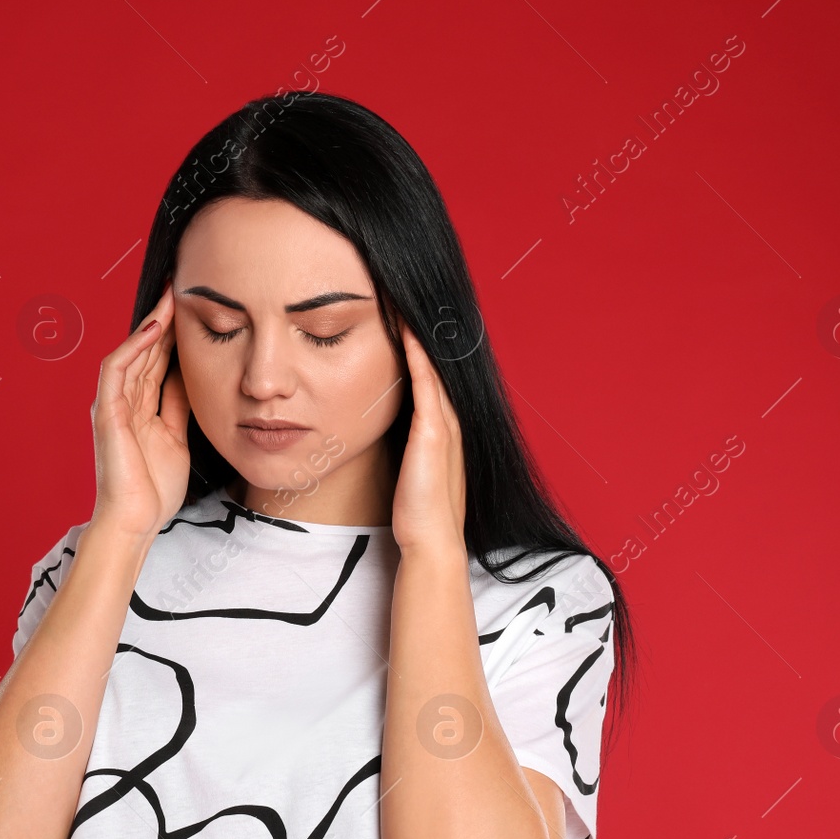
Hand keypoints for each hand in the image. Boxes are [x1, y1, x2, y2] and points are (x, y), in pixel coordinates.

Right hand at [89, 281, 192, 540]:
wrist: (136, 521)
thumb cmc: (154, 489)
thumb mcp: (177, 437)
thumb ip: (179, 405)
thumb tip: (193, 375)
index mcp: (139, 408)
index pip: (156, 360)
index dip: (173, 334)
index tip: (192, 308)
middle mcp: (123, 402)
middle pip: (144, 351)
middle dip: (163, 319)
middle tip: (182, 287)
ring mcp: (112, 406)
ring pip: (130, 353)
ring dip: (149, 324)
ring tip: (170, 298)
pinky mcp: (106, 413)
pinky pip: (115, 370)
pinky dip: (132, 347)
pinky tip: (152, 329)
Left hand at [392, 323, 466, 557]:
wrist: (431, 541)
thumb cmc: (418, 512)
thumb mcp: (414, 469)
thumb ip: (409, 447)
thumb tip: (390, 432)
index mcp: (444, 429)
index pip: (434, 378)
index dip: (423, 348)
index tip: (407, 318)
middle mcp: (449, 421)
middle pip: (438, 365)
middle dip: (426, 332)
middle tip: (410, 297)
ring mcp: (444, 425)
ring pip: (433, 367)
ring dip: (420, 335)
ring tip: (406, 302)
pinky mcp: (432, 432)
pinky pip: (425, 383)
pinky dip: (416, 356)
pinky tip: (406, 332)